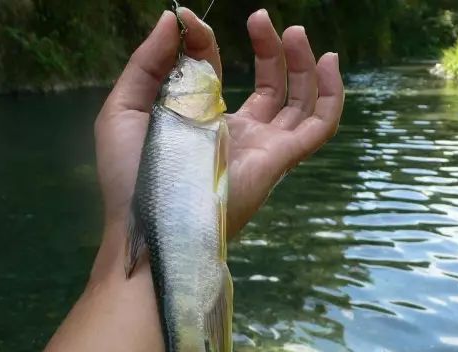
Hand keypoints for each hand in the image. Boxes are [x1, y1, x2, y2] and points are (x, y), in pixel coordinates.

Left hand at [94, 8, 343, 238]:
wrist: (147, 225)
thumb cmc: (129, 174)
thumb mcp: (126, 107)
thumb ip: (148, 62)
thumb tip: (174, 18)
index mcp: (199, 121)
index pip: (216, 75)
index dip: (208, 46)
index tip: (194, 23)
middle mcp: (235, 132)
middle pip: (268, 86)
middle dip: (269, 49)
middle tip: (260, 18)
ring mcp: (260, 146)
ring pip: (297, 102)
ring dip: (301, 65)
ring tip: (297, 33)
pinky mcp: (279, 159)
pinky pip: (318, 127)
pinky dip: (332, 95)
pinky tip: (329, 63)